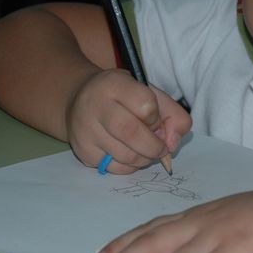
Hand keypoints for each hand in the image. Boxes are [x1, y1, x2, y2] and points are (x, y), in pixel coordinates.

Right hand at [65, 68, 191, 173]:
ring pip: (126, 156)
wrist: (80, 102)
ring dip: (145, 158)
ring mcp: (86, 130)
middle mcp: (95, 105)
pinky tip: (130, 154)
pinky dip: (131, 166)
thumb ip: (173, 114)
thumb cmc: (122, 98)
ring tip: (145, 150)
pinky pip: (116, 168)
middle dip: (154, 146)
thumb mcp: (149, 93)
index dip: (157, 118)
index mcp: (115, 84)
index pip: (146, 106)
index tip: (155, 120)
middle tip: (160, 148)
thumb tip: (173, 143)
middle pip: (132, 134)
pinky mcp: (83, 151)